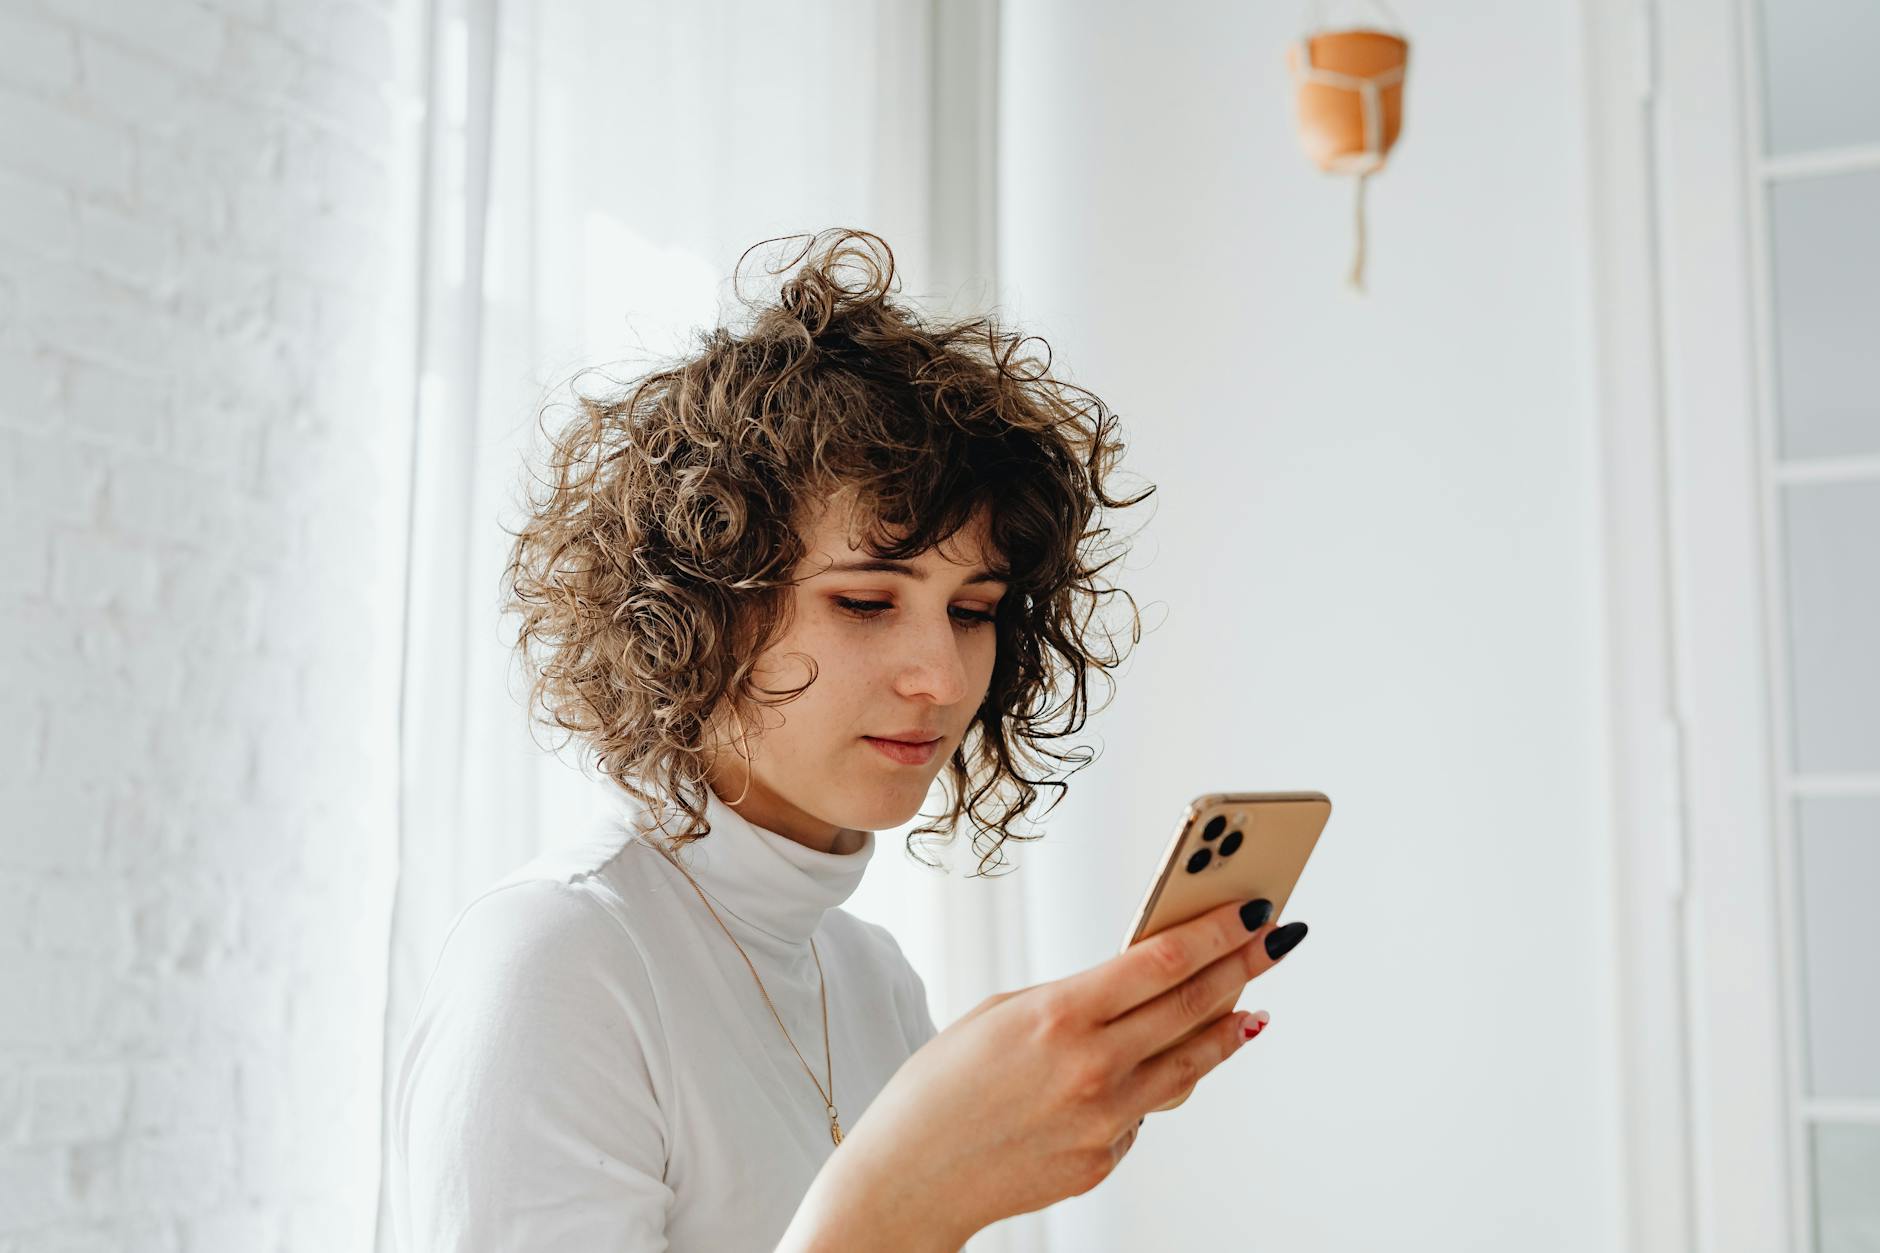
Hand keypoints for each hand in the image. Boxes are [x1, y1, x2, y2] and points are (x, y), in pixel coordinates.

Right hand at [812, 897, 1306, 1245]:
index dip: (1217, 933)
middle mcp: (1091, 1067)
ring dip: (1228, 1029)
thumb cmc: (940, 1088)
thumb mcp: (999, 1015)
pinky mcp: (1102, 1159)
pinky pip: (1144, 1109)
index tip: (1252, 911)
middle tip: (1276, 941)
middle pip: (1193, 1006)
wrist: (908, 1179)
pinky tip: (1160, 1064)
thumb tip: (1138, 985)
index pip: (1162, 962)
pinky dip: (1157, 1082)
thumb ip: (1073, 998)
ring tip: (1252, 1006)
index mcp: (1059, 1015)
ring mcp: (1103, 1120)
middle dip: (1242, 967)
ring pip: (1190, 1064)